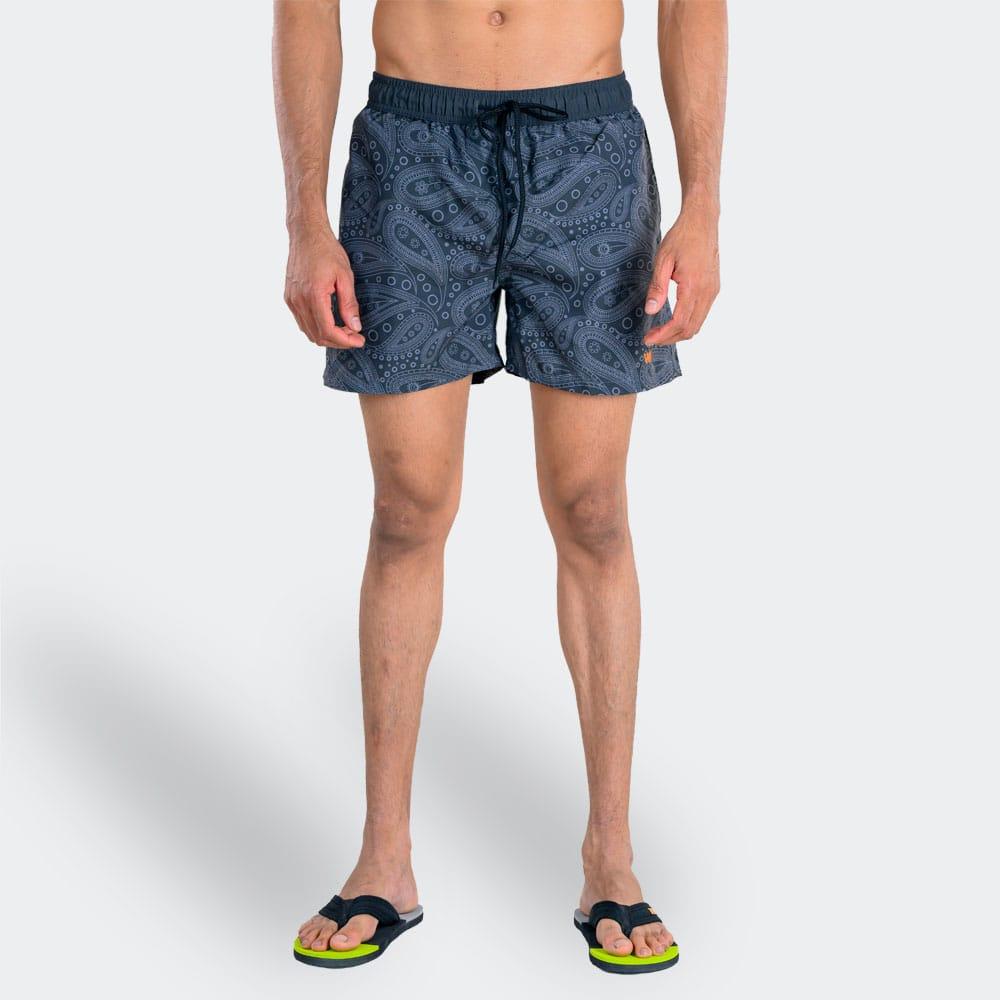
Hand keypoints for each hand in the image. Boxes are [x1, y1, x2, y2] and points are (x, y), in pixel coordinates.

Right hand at [284, 226, 363, 347]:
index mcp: (313, 295)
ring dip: (327, 336)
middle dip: (338, 341)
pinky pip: (302, 321)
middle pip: (318, 336)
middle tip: (355, 335)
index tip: (359, 340)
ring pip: (308, 332)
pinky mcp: (289, 298)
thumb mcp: (345, 276)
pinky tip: (331, 321)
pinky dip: (317, 327)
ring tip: (345, 329)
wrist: (306, 234)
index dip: (345, 341)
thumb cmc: (327, 250)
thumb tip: (355, 327)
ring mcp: (291, 300)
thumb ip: (349, 304)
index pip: (328, 331)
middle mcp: (298, 301)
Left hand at [643, 209, 719, 345]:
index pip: (679, 322)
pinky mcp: (714, 288)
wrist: (702, 221)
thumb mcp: (662, 260)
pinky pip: (702, 314)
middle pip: (690, 329)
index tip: (648, 339)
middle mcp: (707, 291)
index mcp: (694, 286)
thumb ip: (657, 288)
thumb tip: (651, 311)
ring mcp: (713, 291)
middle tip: (652, 338)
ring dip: (679, 332)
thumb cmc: (681, 237)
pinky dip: (688, 323)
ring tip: (660, 332)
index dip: (663, 335)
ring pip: (698, 324)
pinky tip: (674, 320)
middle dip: (670, 338)